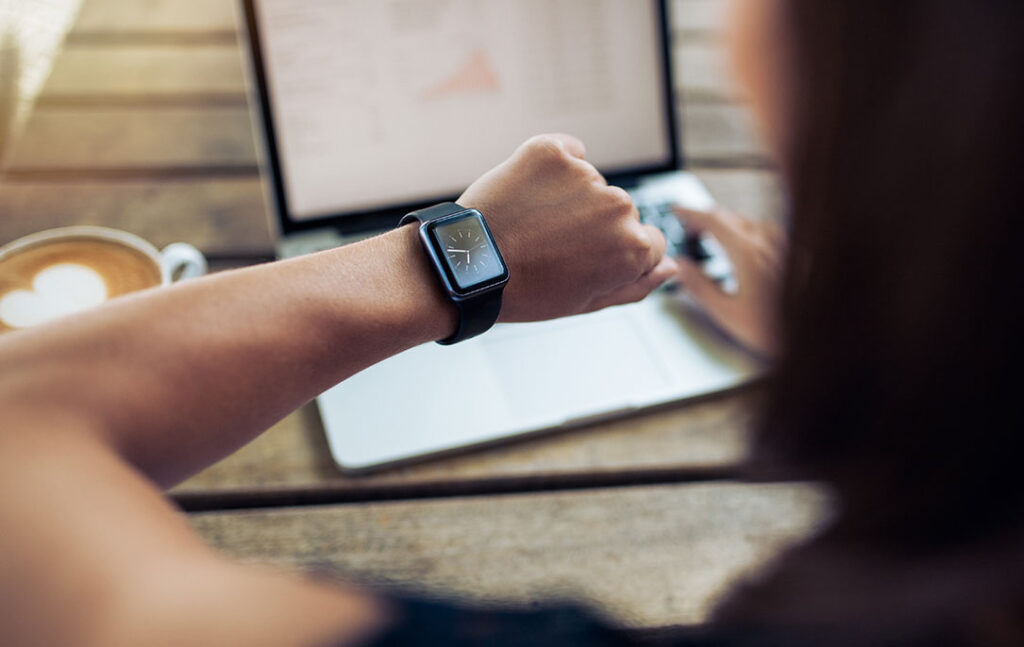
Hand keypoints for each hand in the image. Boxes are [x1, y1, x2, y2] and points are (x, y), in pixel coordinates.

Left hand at [459, 134, 677, 321]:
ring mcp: (585, 176)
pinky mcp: (552, 151)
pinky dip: (552, 167)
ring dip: (570, 198)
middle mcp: (617, 207)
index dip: (614, 254)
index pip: (649, 242)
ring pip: (591, 183)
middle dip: (594, 225)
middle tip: (551, 245)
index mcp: (633, 247)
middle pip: (621, 212)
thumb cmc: (525, 291)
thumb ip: (637, 285)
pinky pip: (567, 151)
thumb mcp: (587, 302)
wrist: (467, 265)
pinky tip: (530, 193)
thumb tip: (669, 268)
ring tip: (532, 224)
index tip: (584, 259)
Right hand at [674, 207, 784, 356]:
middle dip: (706, 219)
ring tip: (715, 237)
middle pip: (731, 217)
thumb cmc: (776, 330)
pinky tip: (748, 246)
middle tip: (691, 229)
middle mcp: (768, 243)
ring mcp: (784, 245)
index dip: (691, 212)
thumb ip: (700, 286)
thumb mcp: (728, 313)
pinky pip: (767, 232)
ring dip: (728, 224)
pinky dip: (748, 232)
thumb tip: (681, 267)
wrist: (816, 335)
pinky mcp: (796, 253)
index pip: (713, 221)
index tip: (677, 210)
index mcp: (747, 253)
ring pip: (750, 222)